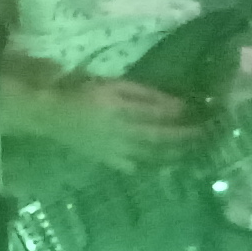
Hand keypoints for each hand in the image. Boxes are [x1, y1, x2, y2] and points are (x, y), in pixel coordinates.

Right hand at [15, 71, 205, 171]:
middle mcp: (123, 134)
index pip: (161, 116)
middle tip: (204, 135)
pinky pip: (130, 165)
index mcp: (123, 111)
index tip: (202, 113)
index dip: (183, 116)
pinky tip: (154, 165)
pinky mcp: (105, 158)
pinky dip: (144, 166)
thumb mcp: (112, 84)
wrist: (47, 113)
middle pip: (160, 139)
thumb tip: (176, 104)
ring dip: (172, 154)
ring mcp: (114, 149)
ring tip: (189, 152)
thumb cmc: (79, 91)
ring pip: (150, 155)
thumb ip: (143, 94)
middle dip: (184, 138)